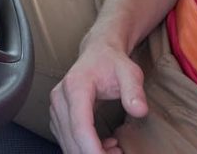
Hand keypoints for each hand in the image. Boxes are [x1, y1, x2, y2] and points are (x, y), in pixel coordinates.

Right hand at [49, 38, 148, 153]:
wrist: (99, 52)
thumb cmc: (112, 62)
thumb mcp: (130, 72)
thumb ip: (134, 90)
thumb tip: (139, 110)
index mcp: (76, 86)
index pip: (80, 126)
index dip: (93, 149)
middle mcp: (60, 98)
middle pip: (72, 139)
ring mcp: (56, 108)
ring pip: (68, 143)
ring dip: (90, 152)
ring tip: (116, 150)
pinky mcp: (58, 116)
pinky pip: (68, 140)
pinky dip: (85, 148)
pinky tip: (105, 145)